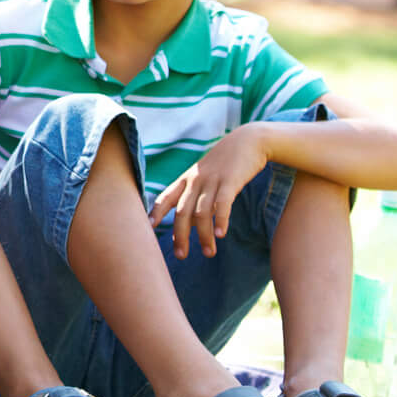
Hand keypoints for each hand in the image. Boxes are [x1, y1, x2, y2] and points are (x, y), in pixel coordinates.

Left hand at [151, 123, 270, 259]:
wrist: (248, 141)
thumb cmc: (224, 164)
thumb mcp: (204, 178)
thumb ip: (194, 200)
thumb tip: (188, 226)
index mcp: (185, 180)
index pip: (165, 198)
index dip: (156, 213)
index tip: (148, 229)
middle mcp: (195, 180)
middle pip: (181, 212)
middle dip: (180, 235)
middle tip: (181, 255)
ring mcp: (212, 180)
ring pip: (202, 212)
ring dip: (203, 235)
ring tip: (208, 253)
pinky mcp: (230, 180)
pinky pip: (222, 204)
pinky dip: (220, 220)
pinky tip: (220, 235)